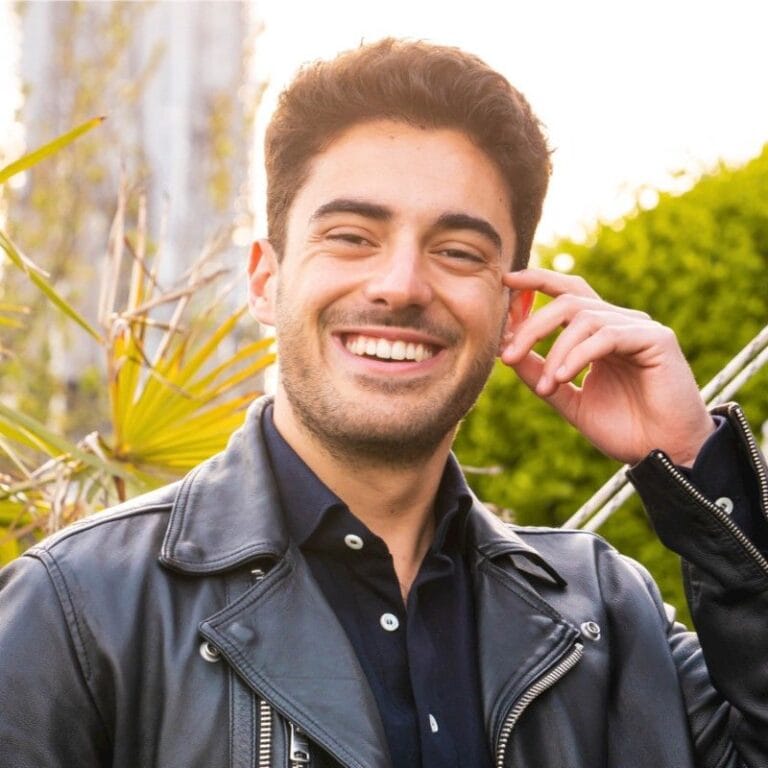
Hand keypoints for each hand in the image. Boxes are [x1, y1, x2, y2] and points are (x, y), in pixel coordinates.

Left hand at [499, 268, 713, 466]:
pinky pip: (606, 336)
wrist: (664, 454)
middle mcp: (619, 324)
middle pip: (568, 300)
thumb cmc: (624, 428)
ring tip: (546, 387)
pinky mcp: (656, 340)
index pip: (567, 293)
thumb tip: (506, 350)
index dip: (538, 282)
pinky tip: (563, 378)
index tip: (506, 281)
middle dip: (532, 325)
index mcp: (599, 333)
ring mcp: (638, 328)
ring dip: (555, 352)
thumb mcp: (569, 399)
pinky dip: (578, 355)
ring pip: (583, 317)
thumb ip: (540, 374)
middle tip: (508, 355)